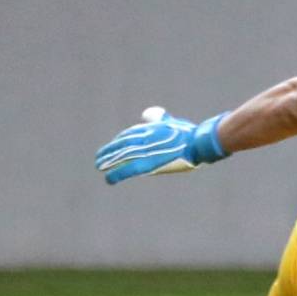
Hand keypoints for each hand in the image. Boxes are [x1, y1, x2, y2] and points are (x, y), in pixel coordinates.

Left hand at [94, 107, 227, 184]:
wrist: (198, 143)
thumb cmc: (189, 134)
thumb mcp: (171, 123)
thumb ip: (159, 119)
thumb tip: (148, 115)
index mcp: (149, 129)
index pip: (127, 136)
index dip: (117, 143)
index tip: (110, 148)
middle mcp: (144, 138)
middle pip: (121, 145)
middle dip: (108, 152)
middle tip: (98, 159)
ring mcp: (145, 150)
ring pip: (121, 157)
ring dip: (108, 162)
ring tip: (99, 167)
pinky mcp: (148, 163)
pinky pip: (128, 169)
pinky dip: (117, 174)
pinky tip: (109, 180)